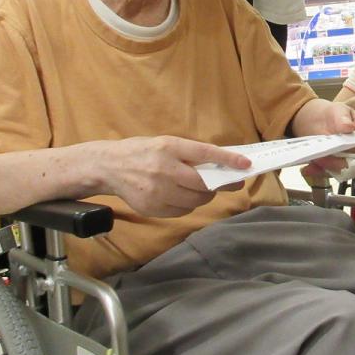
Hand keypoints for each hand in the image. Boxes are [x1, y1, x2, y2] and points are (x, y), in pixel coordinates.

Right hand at [95, 136, 250, 217]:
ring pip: (195, 201)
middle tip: (228, 182)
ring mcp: (156, 191)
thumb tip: (222, 163)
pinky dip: (188, 205)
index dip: (228, 160)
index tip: (246, 165)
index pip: (205, 154)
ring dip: (204, 196)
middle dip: (219, 185)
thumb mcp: (166, 144)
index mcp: (168, 147)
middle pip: (202, 184)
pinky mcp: (151, 208)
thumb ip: (190, 153)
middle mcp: (163, 169)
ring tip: (201, 189)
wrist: (108, 167)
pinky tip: (181, 196)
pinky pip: (182, 211)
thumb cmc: (142, 152)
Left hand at [299, 101, 354, 177]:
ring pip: (342, 170)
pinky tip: (309, 167)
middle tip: (321, 157)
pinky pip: (331, 173)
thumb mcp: (336, 110)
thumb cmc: (330, 113)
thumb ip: (342, 118)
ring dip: (326, 167)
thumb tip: (348, 126)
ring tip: (313, 161)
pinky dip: (319, 171)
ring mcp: (350, 158)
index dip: (354, 149)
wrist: (316, 120)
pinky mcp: (338, 166)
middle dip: (337, 161)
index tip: (339, 147)